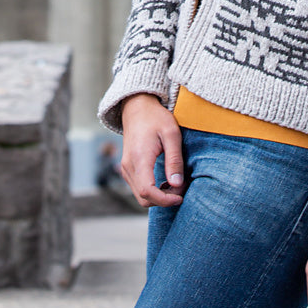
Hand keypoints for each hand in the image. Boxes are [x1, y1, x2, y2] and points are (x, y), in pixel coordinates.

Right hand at [119, 93, 185, 207]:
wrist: (137, 107)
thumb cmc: (156, 118)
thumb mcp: (171, 134)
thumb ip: (174, 160)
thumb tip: (177, 184)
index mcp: (139, 158)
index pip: (147, 191)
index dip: (165, 200)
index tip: (181, 197)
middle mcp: (128, 166)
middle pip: (143, 198)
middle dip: (164, 199)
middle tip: (181, 187)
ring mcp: (125, 169)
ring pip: (140, 196)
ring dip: (159, 196)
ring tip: (176, 183)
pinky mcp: (127, 169)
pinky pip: (138, 188)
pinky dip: (153, 191)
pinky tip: (166, 181)